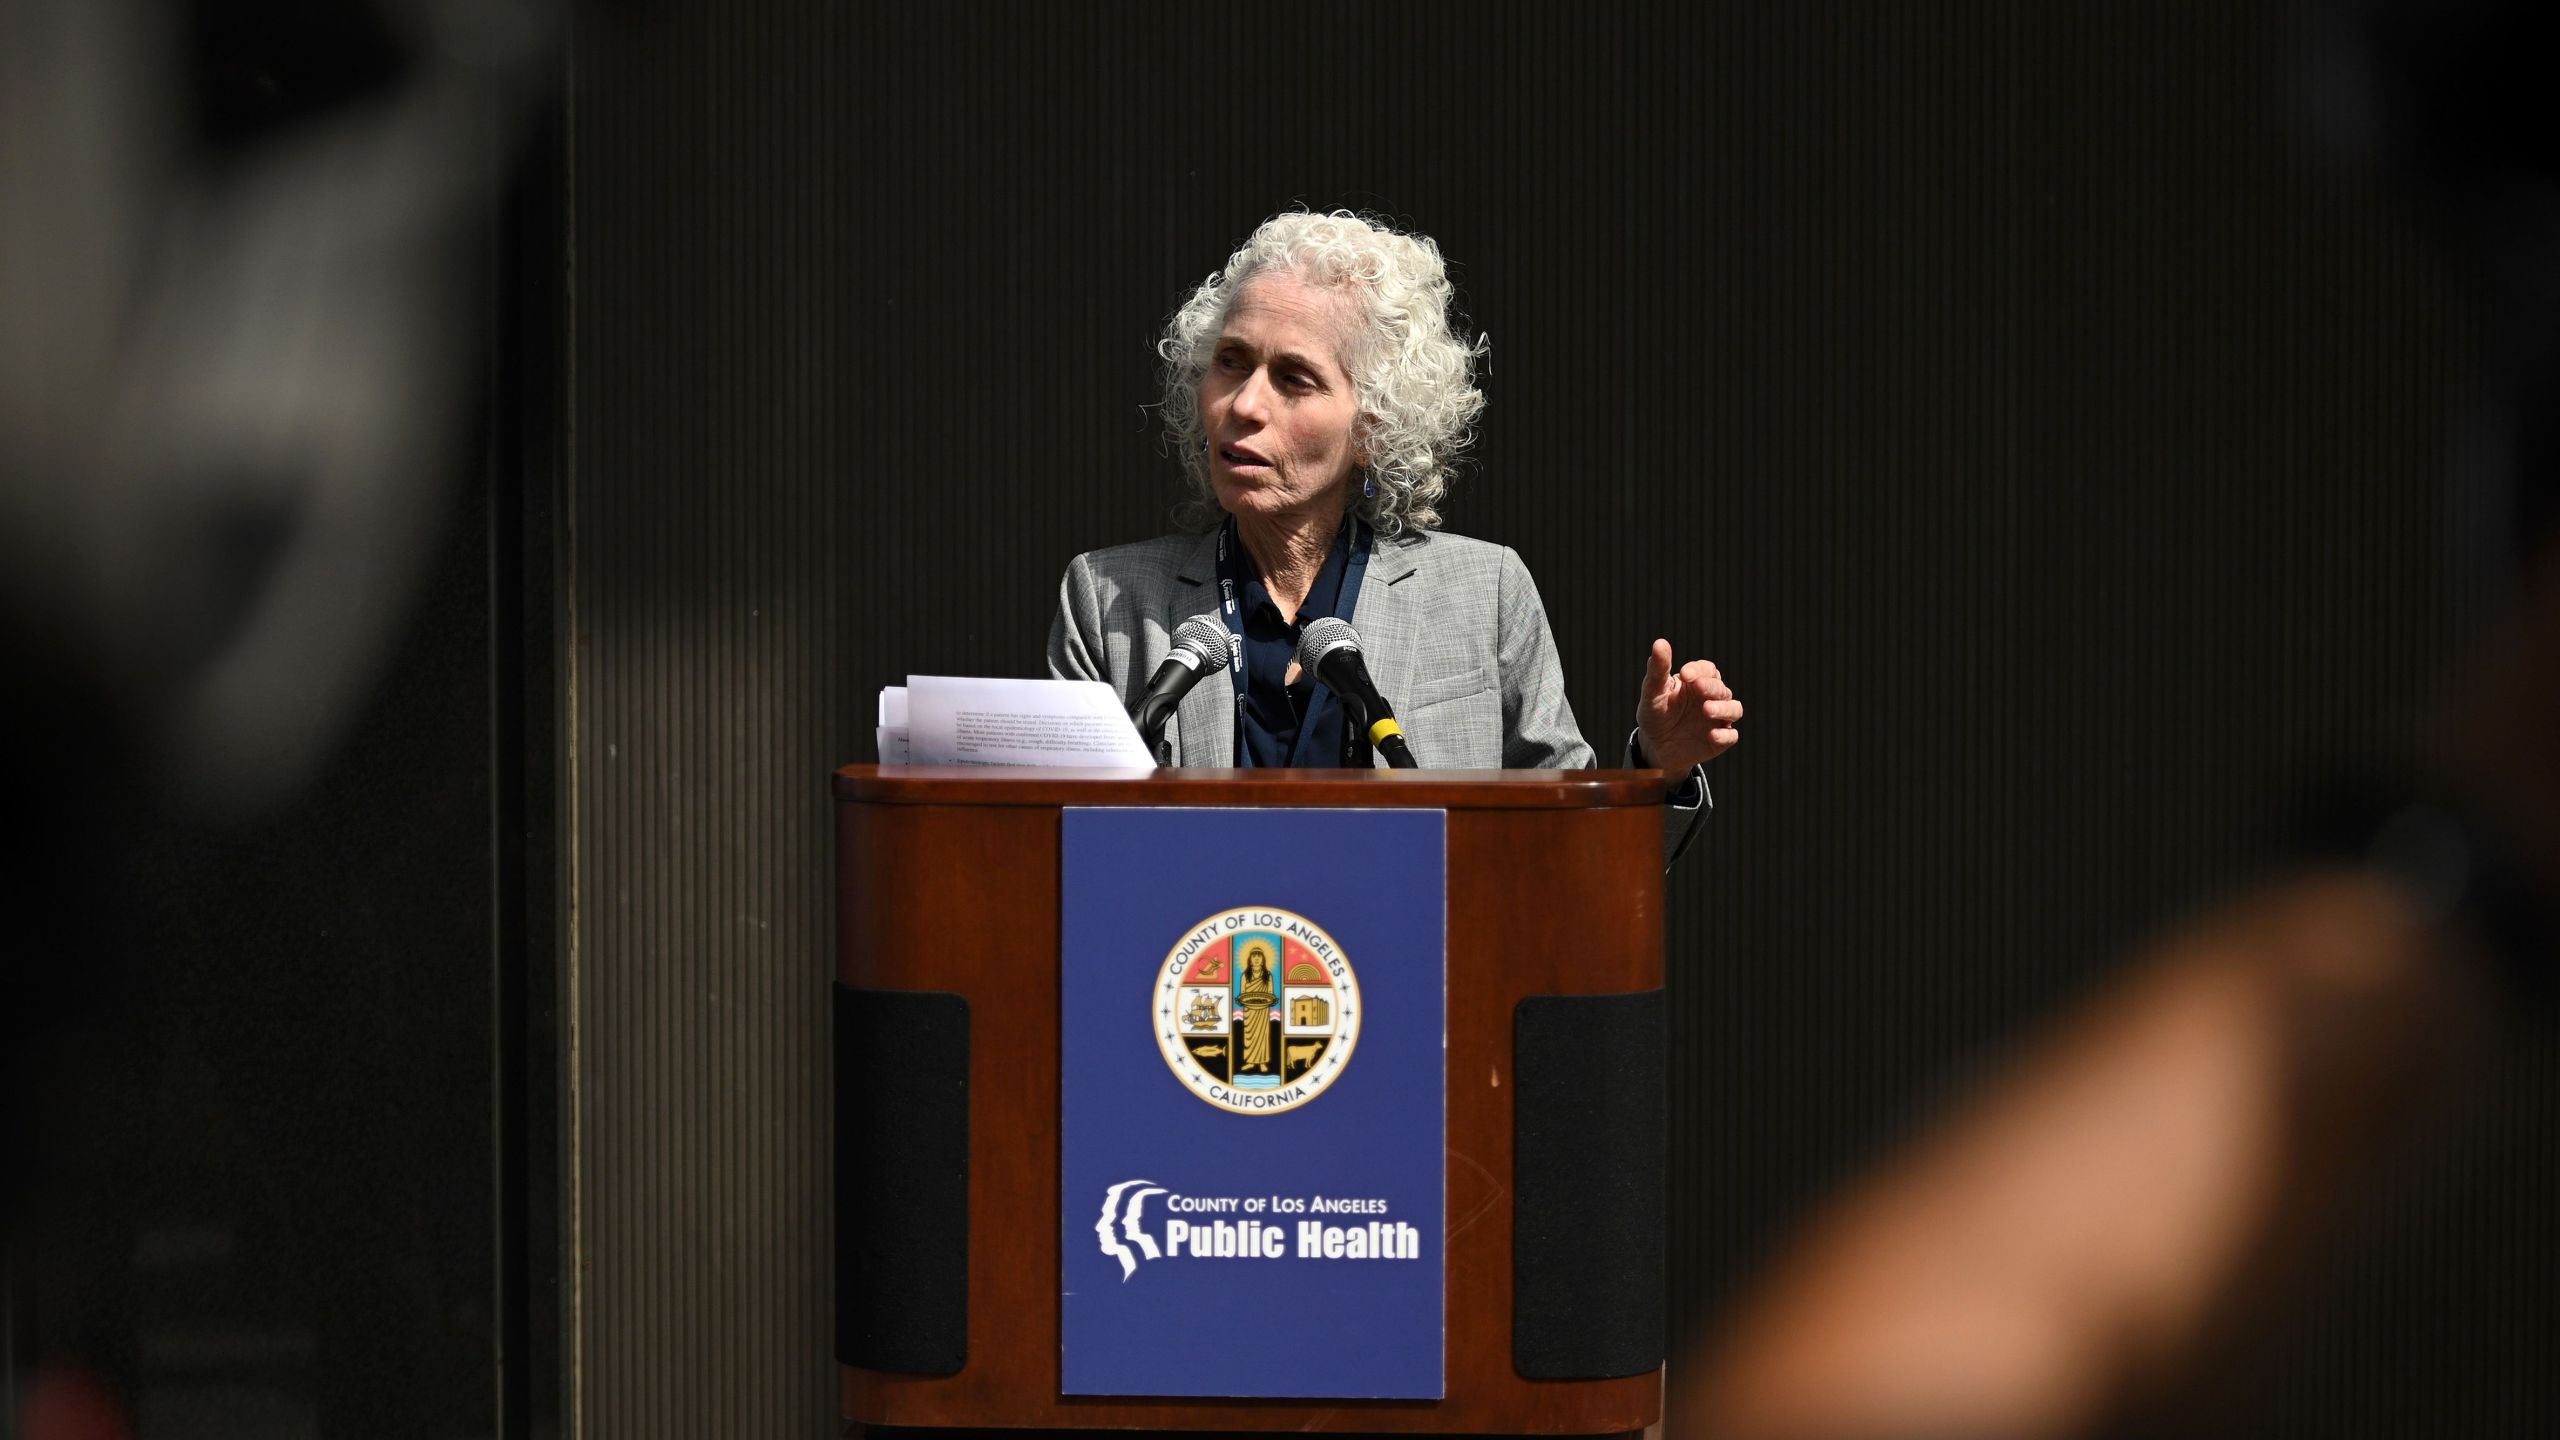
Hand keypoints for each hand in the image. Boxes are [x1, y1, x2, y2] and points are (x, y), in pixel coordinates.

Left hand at [1636, 639, 1741, 782]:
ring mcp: (1718, 719)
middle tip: (1698, 687)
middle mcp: (1712, 698)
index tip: (1685, 674)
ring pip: (1734, 709)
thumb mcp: (1653, 693)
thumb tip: (1659, 642)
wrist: (1655, 746)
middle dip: (1711, 687)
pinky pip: (1730, 736)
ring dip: (1723, 708)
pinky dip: (1724, 735)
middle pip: (1720, 688)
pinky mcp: (1719, 740)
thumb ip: (1658, 670)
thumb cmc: (1655, 713)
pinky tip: (1712, 735)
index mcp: (1697, 682)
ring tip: (1707, 710)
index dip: (1699, 670)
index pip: (1707, 670)